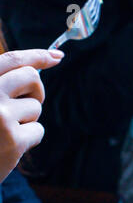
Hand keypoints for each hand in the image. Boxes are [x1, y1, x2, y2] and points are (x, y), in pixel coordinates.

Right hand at [0, 49, 63, 182]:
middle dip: (35, 91)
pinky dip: (29, 139)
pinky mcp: (13, 140)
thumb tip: (38, 68)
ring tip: (4, 131)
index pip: (11, 60)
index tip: (57, 56)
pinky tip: (9, 146)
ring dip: (27, 119)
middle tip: (22, 106)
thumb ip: (1, 84)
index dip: (37, 56)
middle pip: (32, 78)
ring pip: (36, 106)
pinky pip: (38, 130)